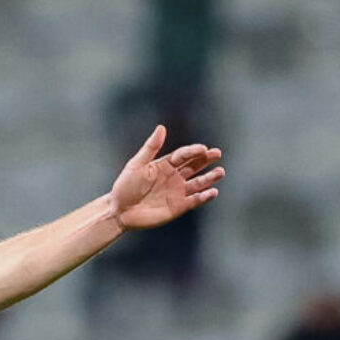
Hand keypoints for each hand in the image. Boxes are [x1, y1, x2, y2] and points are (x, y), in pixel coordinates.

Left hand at [106, 126, 223, 232]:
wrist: (120, 211)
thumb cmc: (125, 186)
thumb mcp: (136, 165)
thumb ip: (150, 148)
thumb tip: (161, 127)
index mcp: (165, 164)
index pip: (183, 155)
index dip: (193, 151)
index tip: (203, 149)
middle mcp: (174, 177)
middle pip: (194, 166)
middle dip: (206, 160)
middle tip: (217, 154)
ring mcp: (177, 192)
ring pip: (198, 183)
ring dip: (209, 178)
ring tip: (220, 172)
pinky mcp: (179, 207)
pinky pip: (194, 200)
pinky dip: (204, 197)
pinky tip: (213, 192)